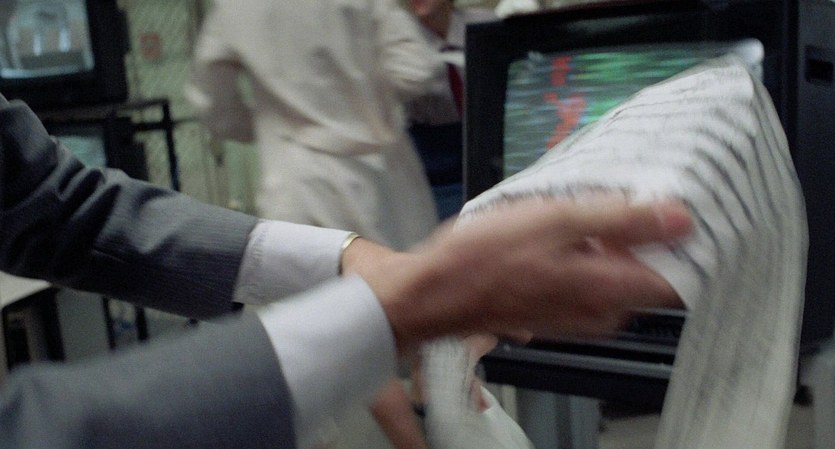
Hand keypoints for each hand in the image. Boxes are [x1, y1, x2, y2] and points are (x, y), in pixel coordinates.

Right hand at [343, 197, 691, 353]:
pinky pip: (593, 284)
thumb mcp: (556, 220)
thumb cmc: (486, 256)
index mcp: (610, 291)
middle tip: (621, 197)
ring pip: (620, 277)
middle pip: (651, 274)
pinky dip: (590, 258)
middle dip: (646, 237)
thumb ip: (622, 219)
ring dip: (614, 245)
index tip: (676, 205)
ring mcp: (581, 318)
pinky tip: (563, 233)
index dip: (684, 239)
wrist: (437, 293)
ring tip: (585, 210)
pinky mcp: (561, 314)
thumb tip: (681, 218)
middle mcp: (603, 314)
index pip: (681, 275)